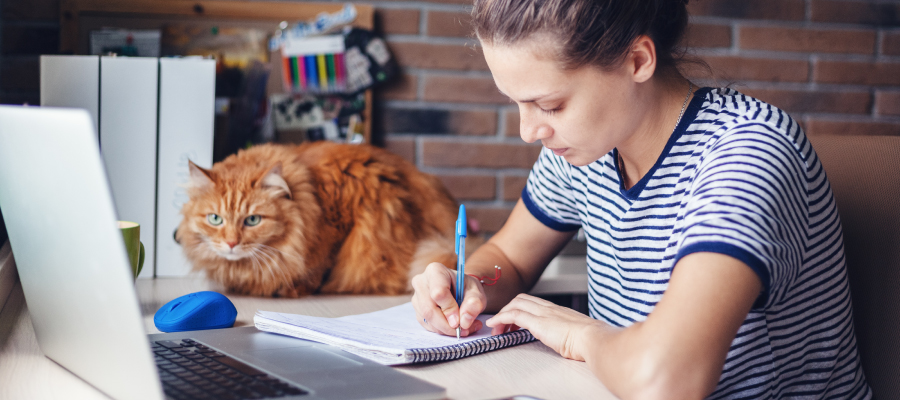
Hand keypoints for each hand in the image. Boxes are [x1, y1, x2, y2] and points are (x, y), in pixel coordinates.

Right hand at [411, 262, 485, 336]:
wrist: (461, 291)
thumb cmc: (467, 288)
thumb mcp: (477, 293)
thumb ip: (474, 304)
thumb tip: (464, 321)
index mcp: (435, 271)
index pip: (438, 292)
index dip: (449, 309)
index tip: (461, 321)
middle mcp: (421, 282)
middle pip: (429, 309)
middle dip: (447, 325)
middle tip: (464, 330)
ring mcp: (416, 297)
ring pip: (427, 320)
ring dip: (446, 329)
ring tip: (465, 328)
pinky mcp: (417, 310)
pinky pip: (427, 325)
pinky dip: (442, 330)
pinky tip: (454, 327)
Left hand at [486, 294, 603, 360]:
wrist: (594, 339)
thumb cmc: (590, 340)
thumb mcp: (577, 334)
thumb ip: (568, 333)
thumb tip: (568, 341)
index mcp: (558, 311)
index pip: (533, 302)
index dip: (519, 308)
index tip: (513, 321)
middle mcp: (549, 308)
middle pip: (521, 299)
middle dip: (508, 309)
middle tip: (502, 325)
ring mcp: (543, 313)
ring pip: (515, 304)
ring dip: (502, 314)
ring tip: (497, 328)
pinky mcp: (538, 322)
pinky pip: (514, 315)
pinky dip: (501, 318)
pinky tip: (495, 325)